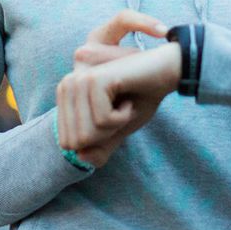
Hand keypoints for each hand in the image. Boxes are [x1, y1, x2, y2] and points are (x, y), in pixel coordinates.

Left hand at [55, 10, 179, 166]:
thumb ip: (98, 150)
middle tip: (120, 111)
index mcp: (64, 96)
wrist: (166, 72)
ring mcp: (78, 81)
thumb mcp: (116, 132)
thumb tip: (81, 157)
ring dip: (115, 126)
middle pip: (75, 142)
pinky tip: (129, 99)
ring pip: (87, 135)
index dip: (96, 139)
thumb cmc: (140, 100)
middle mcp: (66, 86)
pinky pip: (103, 122)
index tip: (112, 116)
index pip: (68, 144)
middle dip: (104, 135)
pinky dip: (123, 117)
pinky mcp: (94, 80)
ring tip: (124, 104)